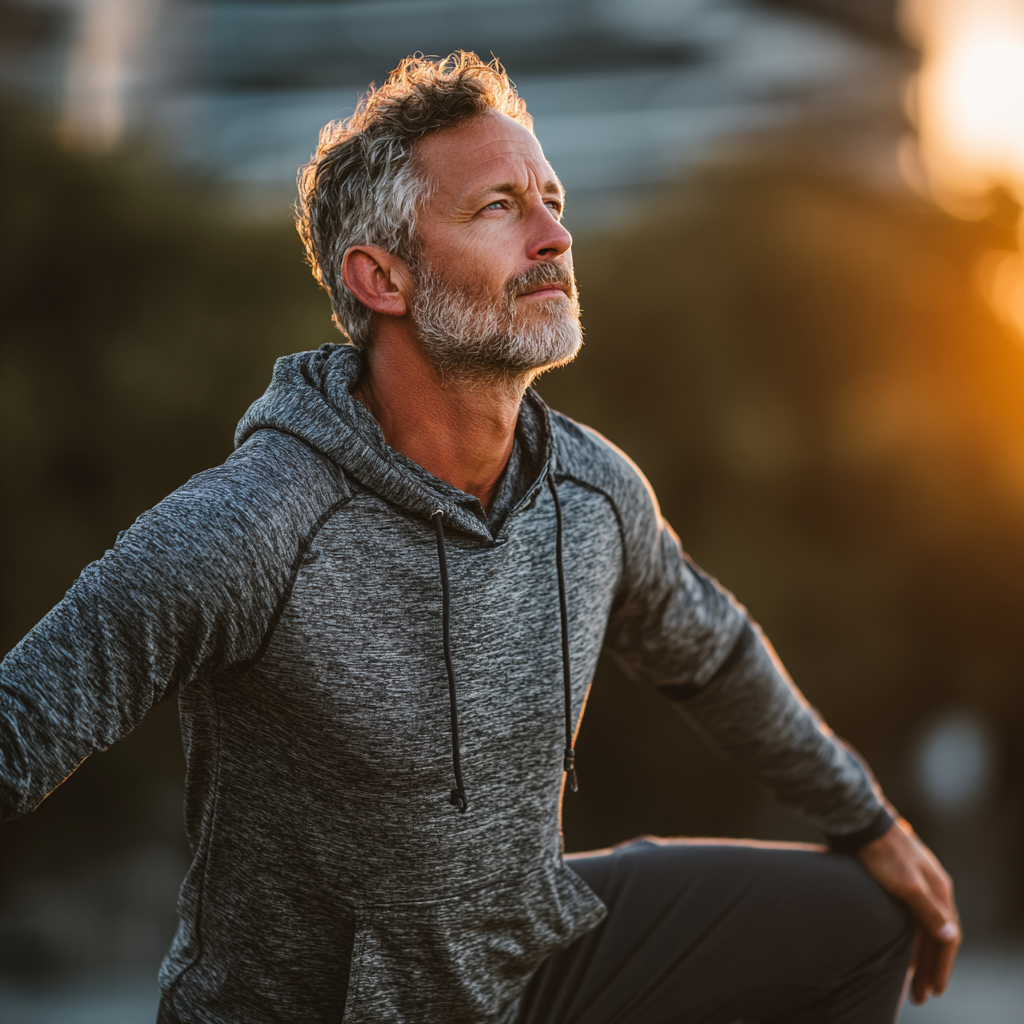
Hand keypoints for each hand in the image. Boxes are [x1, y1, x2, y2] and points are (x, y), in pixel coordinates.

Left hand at [857, 818, 960, 1004]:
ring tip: (910, 980)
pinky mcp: (897, 881)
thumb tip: (950, 937)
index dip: (942, 966)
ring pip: (921, 928)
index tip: (935, 990)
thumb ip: (928, 911)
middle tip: (921, 996)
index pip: (948, 937)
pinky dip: (906, 939)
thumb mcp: (906, 884)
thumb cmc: (881, 853)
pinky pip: (909, 919)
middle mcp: (932, 888)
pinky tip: (896, 948)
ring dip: (918, 955)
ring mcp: (915, 884)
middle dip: (930, 967)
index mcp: (939, 890)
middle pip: (935, 936)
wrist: (858, 822)